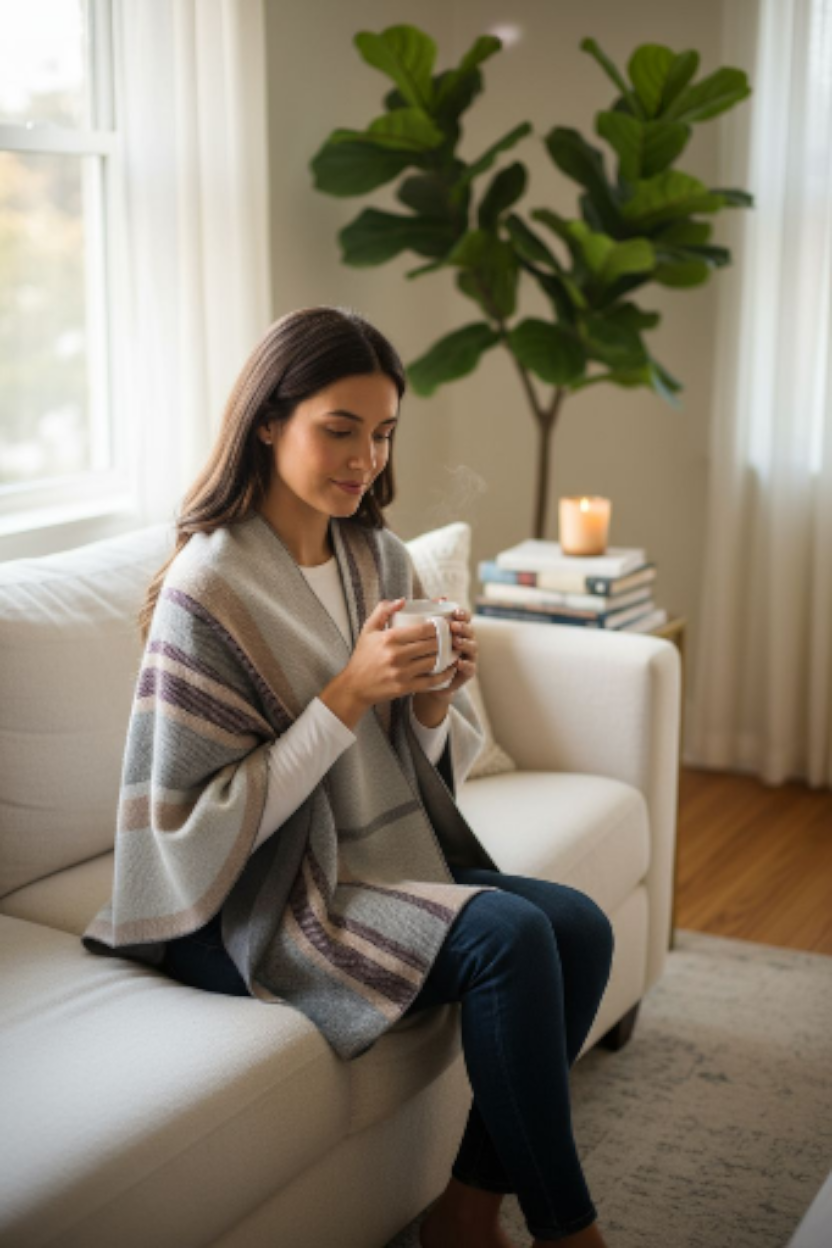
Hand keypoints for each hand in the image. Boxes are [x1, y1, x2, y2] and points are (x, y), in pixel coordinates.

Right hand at [335, 597, 466, 711]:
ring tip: (454, 650)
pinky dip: (443, 675)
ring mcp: (401, 672)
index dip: (439, 626)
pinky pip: (430, 681)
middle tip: (453, 636)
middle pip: (431, 644)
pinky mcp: (404, 687)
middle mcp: (396, 655)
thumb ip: (383, 611)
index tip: (445, 624)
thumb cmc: (363, 656)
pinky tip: (450, 669)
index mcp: (389, 638)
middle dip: (446, 640)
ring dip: (447, 656)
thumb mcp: (368, 630)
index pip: (423, 629)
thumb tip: (402, 600)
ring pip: (433, 661)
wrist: (354, 686)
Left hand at [415, 597, 477, 705]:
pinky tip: (458, 663)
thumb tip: (402, 600)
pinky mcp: (464, 674)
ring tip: (456, 642)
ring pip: (472, 647)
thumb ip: (408, 619)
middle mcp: (462, 641)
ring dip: (466, 643)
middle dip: (464, 627)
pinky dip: (466, 665)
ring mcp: (465, 657)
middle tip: (453, 626)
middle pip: (470, 630)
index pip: (462, 617)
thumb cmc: (415, 655)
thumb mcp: (410, 637)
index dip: (461, 613)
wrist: (418, 682)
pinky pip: (470, 669)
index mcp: (453, 629)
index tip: (454, 612)